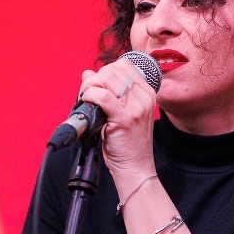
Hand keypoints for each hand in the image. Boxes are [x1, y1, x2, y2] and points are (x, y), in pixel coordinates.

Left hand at [74, 58, 157, 183]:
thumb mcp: (120, 112)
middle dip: (94, 78)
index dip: (105, 71)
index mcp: (147, 92)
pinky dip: (90, 96)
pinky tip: (87, 104)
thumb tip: (87, 74)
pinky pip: (102, 95)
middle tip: (87, 94)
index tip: (97, 85)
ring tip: (86, 99)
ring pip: (106, 79)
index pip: (124, 65)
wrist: (136, 167)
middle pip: (113, 70)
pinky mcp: (125, 117)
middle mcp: (144, 96)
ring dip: (89, 86)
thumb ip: (107, 91)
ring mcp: (136, 106)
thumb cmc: (127, 143)